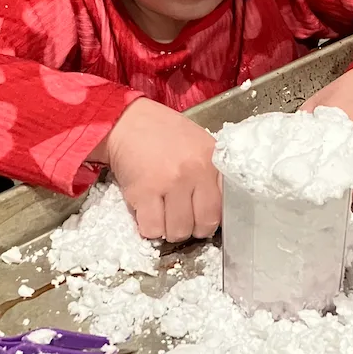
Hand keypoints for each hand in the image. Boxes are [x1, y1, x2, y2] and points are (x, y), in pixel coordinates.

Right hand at [94, 98, 220, 240]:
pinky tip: (147, 212)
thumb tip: (218, 209)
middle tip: (181, 219)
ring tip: (163, 215)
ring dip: (169, 230)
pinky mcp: (143, 192)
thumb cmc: (163, 134)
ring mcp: (169, 183)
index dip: (213, 219)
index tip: (203, 219)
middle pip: (203, 225)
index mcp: (212, 160)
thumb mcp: (199, 144)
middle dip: (192, 229)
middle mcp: (195, 172)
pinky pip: (152, 229)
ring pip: (178, 231)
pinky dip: (149, 228)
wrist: (127, 121)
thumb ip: (212, 173)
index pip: (225, 207)